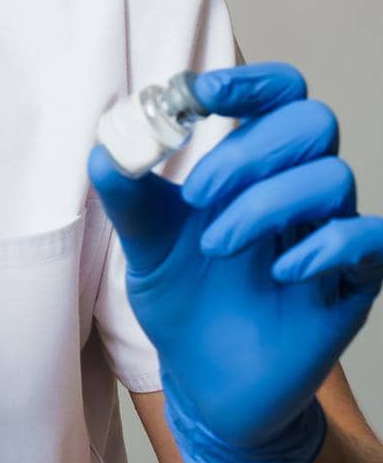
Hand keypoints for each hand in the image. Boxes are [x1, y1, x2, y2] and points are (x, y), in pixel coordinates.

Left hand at [88, 61, 382, 462]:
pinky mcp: (353, 283)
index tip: (199, 93)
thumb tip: (106, 145)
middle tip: (198, 194)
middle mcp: (300, 186)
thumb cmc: (184, 295)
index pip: (279, 92)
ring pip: (333, 176)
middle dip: (250, 148)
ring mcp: (330, 231)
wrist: (205, 381)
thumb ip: (125, 191)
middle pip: (312, 121)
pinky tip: (279, 272)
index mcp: (256, 161)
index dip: (249, 81)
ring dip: (267, 204)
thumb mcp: (144, 241)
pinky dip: (324, 246)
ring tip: (217, 247)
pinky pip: (369, 238)